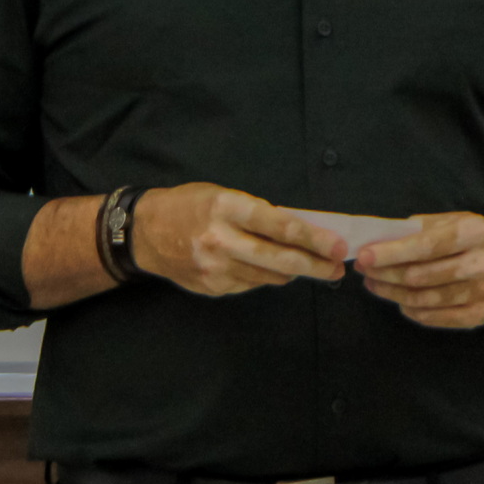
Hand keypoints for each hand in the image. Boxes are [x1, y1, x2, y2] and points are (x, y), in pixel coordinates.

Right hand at [131, 183, 348, 297]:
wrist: (145, 232)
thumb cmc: (190, 206)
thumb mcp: (223, 195)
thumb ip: (257, 213)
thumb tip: (299, 231)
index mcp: (227, 207)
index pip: (278, 225)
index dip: (312, 237)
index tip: (337, 245)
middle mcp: (221, 240)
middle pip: (278, 258)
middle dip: (314, 264)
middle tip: (338, 267)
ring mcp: (216, 268)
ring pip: (268, 275)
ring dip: (293, 271)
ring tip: (312, 266)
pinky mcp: (212, 287)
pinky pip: (250, 284)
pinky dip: (264, 275)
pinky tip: (265, 267)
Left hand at [352, 212, 483, 329]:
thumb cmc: (471, 237)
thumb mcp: (451, 220)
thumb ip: (417, 229)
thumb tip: (379, 241)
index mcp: (474, 233)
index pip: (426, 246)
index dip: (392, 253)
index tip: (364, 256)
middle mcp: (481, 264)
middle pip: (421, 276)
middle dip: (385, 274)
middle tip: (364, 270)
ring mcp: (481, 293)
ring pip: (424, 300)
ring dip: (392, 293)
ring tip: (374, 284)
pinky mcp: (478, 315)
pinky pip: (434, 318)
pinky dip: (411, 310)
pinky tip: (399, 300)